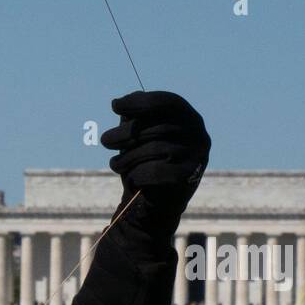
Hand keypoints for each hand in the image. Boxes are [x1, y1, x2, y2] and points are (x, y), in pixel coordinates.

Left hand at [101, 91, 210, 220]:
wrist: (155, 203)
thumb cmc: (145, 162)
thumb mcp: (139, 136)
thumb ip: (135, 117)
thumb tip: (124, 101)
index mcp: (189, 118)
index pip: (166, 102)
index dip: (139, 102)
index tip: (115, 106)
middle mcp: (199, 134)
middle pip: (158, 126)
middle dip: (125, 133)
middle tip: (105, 141)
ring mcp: (198, 156)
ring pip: (156, 149)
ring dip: (128, 157)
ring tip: (115, 164)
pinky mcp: (189, 178)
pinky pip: (158, 171)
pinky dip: (138, 174)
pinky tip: (129, 179)